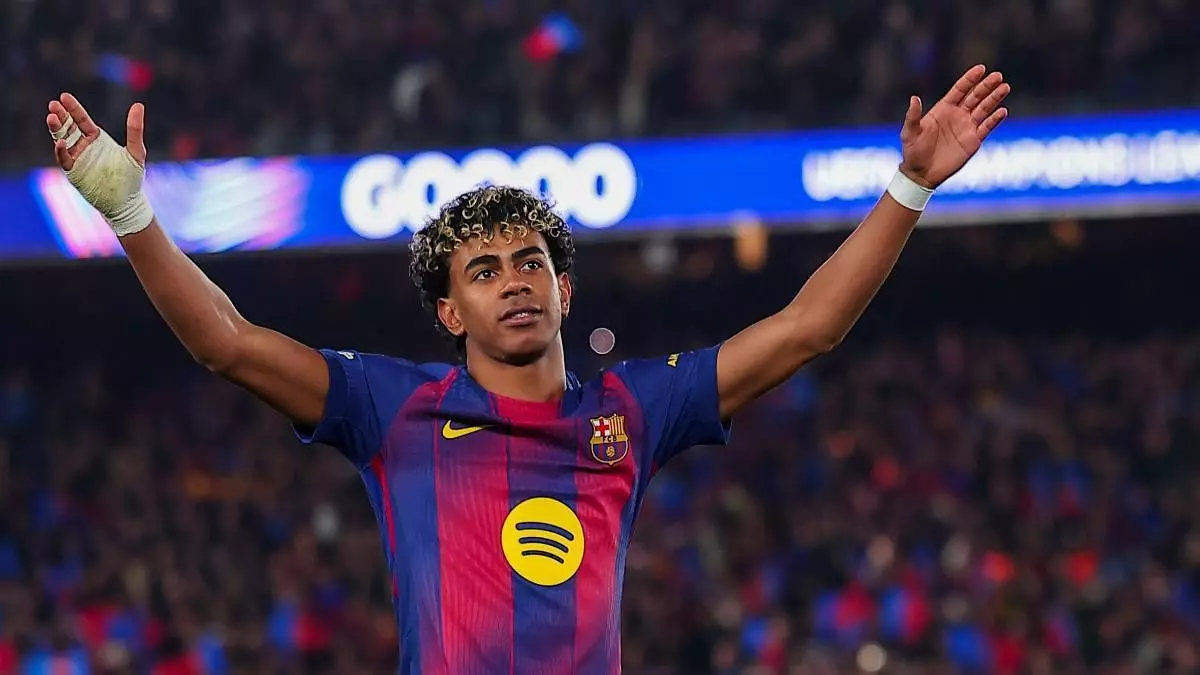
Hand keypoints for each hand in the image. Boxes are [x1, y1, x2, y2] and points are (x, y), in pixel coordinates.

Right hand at [45, 93, 152, 234]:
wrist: (126, 202)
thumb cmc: (131, 177)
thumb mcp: (136, 152)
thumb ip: (135, 130)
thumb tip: (138, 105)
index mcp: (97, 138)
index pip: (81, 119)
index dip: (73, 108)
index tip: (64, 96)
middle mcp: (84, 146)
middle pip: (68, 127)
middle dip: (60, 116)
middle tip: (54, 104)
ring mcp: (78, 158)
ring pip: (62, 140)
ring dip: (56, 129)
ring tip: (51, 117)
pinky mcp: (74, 172)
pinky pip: (64, 159)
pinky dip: (61, 151)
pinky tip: (61, 142)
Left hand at [899, 65, 1009, 188]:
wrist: (921, 173)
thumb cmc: (913, 151)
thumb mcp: (909, 132)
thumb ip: (913, 116)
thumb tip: (914, 98)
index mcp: (943, 108)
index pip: (960, 90)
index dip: (970, 79)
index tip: (981, 68)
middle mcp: (957, 115)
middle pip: (975, 96)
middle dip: (986, 86)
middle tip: (998, 76)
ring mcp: (967, 127)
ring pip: (984, 109)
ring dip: (994, 98)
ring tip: (1005, 87)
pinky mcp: (973, 141)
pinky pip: (986, 127)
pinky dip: (994, 119)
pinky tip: (1002, 111)